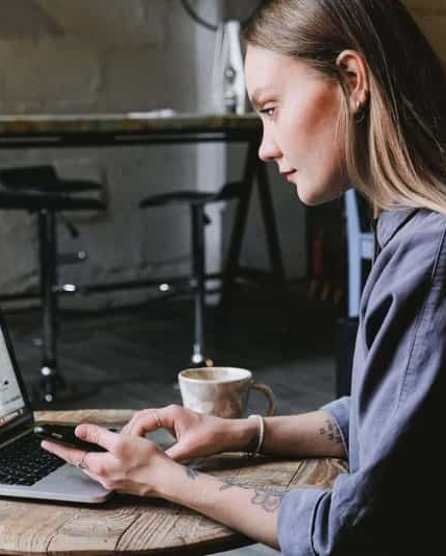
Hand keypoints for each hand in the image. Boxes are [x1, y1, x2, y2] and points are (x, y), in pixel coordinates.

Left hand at [41, 423, 175, 496]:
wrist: (166, 479)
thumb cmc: (148, 461)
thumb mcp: (121, 441)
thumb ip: (98, 436)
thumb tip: (80, 430)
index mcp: (100, 466)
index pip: (73, 456)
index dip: (58, 448)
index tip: (46, 443)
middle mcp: (104, 477)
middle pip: (81, 463)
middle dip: (70, 454)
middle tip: (60, 446)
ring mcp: (114, 482)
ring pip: (94, 468)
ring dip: (85, 458)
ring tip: (79, 450)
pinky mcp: (124, 483)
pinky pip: (106, 471)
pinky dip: (100, 463)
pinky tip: (106, 459)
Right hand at [122, 405, 235, 460]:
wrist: (228, 433)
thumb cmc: (212, 437)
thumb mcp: (189, 450)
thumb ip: (169, 457)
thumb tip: (152, 466)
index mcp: (171, 413)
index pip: (143, 420)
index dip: (132, 434)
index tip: (126, 448)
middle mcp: (169, 411)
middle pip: (140, 417)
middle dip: (129, 432)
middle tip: (120, 448)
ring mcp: (171, 415)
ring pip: (145, 419)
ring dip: (135, 431)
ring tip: (126, 447)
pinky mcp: (174, 422)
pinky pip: (153, 423)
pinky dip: (143, 432)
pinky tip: (140, 444)